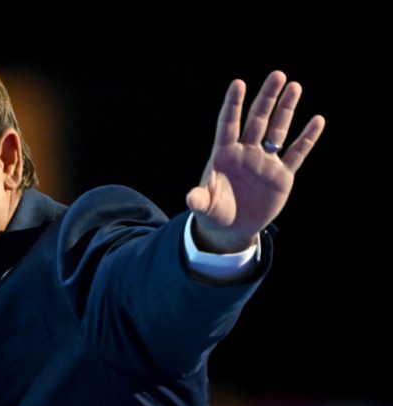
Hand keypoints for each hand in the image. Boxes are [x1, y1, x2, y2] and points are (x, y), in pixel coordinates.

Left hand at [186, 70, 324, 252]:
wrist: (232, 228)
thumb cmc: (214, 212)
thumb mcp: (205, 207)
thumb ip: (199, 199)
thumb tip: (191, 199)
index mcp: (224, 154)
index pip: (228, 124)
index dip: (233, 104)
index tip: (238, 83)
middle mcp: (246, 152)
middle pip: (257, 120)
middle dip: (267, 98)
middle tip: (277, 75)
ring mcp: (265, 162)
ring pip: (277, 130)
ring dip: (286, 110)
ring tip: (294, 87)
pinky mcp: (281, 175)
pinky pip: (296, 153)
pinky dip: (307, 138)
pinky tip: (317, 120)